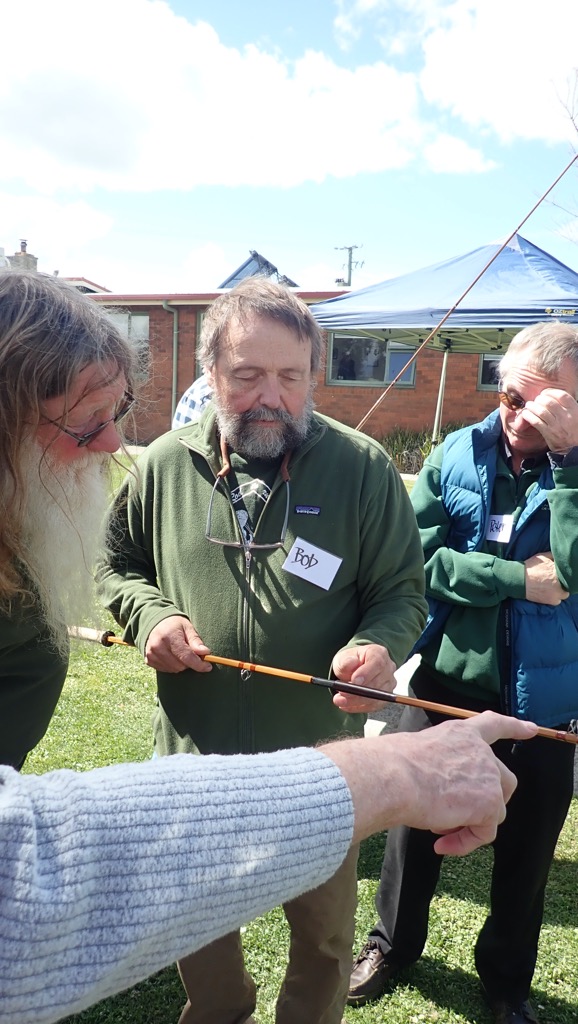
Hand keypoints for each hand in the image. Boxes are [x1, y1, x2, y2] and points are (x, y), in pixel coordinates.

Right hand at [145, 615, 211, 672]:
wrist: (155, 623)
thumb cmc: (174, 625)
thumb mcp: (187, 627)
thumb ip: (196, 641)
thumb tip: (205, 653)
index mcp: (169, 636)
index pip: (186, 656)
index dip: (198, 664)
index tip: (208, 666)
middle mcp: (158, 646)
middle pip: (180, 665)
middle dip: (190, 662)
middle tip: (191, 653)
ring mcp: (151, 654)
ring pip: (174, 669)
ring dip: (181, 665)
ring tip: (181, 652)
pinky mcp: (149, 660)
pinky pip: (166, 670)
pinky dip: (173, 666)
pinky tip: (172, 656)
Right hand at [322, 711, 537, 852]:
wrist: (393, 777)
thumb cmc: (391, 764)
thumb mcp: (418, 752)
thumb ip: (439, 766)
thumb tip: (434, 791)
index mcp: (460, 733)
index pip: (493, 724)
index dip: (514, 727)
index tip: (532, 728)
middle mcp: (480, 751)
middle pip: (503, 779)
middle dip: (489, 800)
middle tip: (458, 816)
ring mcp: (489, 777)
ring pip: (493, 810)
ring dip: (468, 825)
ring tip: (438, 831)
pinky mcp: (490, 804)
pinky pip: (485, 832)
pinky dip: (465, 842)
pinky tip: (442, 844)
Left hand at [331, 644, 395, 712]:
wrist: (355, 669)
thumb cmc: (351, 661)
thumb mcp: (343, 658)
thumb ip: (346, 661)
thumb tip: (351, 663)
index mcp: (379, 653)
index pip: (377, 663)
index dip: (366, 673)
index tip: (353, 681)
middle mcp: (388, 668)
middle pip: (377, 683)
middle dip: (358, 691)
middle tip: (341, 694)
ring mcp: (389, 683)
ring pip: (376, 697)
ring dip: (356, 701)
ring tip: (340, 700)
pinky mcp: (385, 697)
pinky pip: (374, 706)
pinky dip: (359, 707)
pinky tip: (347, 705)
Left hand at [521, 388, 577, 453]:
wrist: (575, 447)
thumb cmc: (573, 428)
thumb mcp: (576, 414)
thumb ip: (566, 405)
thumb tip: (551, 394)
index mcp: (574, 409)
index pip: (561, 395)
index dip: (550, 392)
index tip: (544, 393)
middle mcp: (566, 416)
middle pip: (548, 402)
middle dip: (539, 399)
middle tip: (536, 401)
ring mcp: (557, 425)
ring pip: (540, 411)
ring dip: (531, 406)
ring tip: (529, 405)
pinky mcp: (549, 434)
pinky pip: (536, 422)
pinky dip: (528, 416)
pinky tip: (526, 414)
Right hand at [524, 552, 568, 604]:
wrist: (519, 580)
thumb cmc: (530, 568)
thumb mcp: (542, 557)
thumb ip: (553, 556)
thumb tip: (559, 557)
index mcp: (558, 573)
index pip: (568, 574)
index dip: (565, 574)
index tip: (560, 574)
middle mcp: (559, 585)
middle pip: (568, 585)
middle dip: (564, 583)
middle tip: (558, 580)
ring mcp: (555, 594)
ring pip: (564, 594)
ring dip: (561, 592)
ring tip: (554, 588)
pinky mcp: (550, 601)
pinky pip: (557, 601)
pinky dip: (555, 598)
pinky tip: (550, 593)